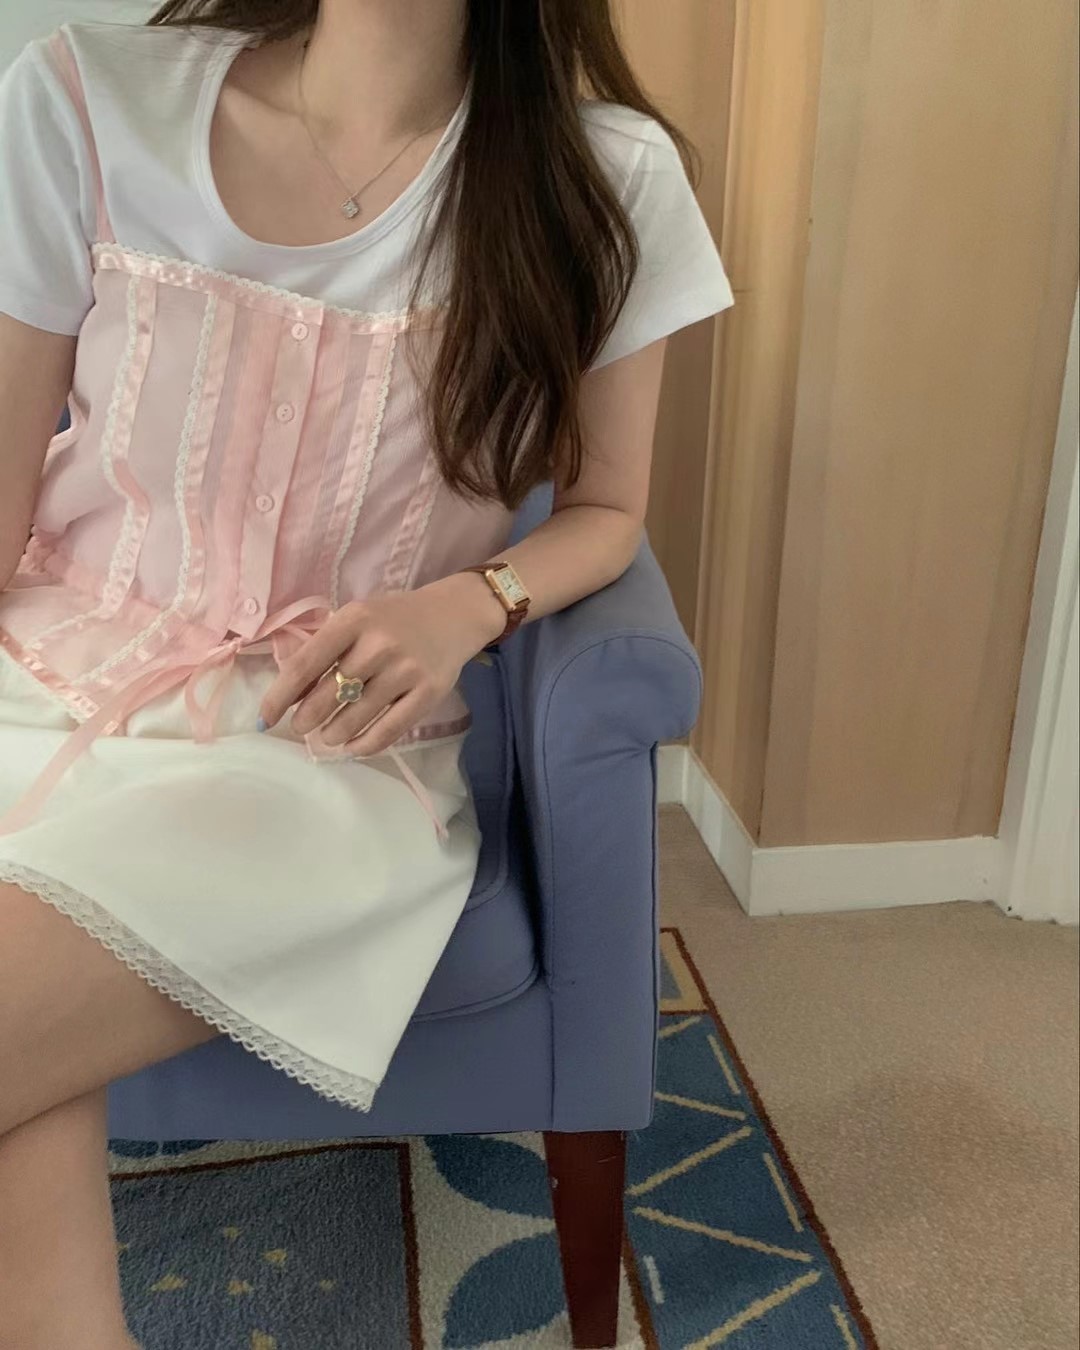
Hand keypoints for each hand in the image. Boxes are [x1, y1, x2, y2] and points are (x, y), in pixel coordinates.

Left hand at [259, 574, 504, 755]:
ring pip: (355, 717)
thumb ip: (324, 649)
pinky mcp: (428, 693)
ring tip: (327, 735)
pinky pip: (389, 730)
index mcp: (354, 620)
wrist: (454, 614)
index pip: (305, 665)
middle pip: (328, 695)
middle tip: (302, 726)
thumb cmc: (394, 618)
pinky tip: (352, 746)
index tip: (265, 718)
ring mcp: (406, 670)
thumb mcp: (357, 619)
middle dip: (306, 718)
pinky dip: (364, 744)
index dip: (279, 697)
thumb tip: (289, 695)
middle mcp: (379, 645)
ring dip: (332, 733)